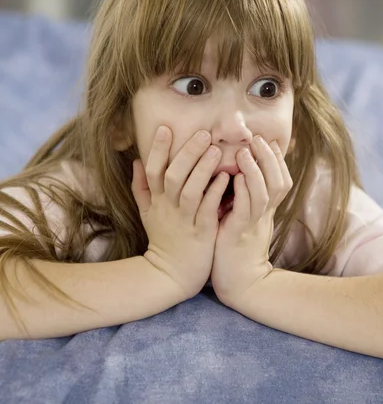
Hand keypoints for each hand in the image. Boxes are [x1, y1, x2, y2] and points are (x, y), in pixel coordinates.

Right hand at [132, 126, 229, 299]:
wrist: (171, 275)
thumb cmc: (163, 239)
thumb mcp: (146, 213)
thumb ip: (141, 187)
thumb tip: (136, 160)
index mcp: (156, 201)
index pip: (153, 171)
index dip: (158, 150)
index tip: (165, 127)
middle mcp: (168, 208)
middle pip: (173, 176)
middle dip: (187, 153)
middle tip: (203, 133)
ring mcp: (184, 221)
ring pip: (190, 192)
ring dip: (202, 170)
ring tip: (215, 150)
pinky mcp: (201, 233)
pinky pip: (207, 211)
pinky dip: (215, 193)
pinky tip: (226, 178)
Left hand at [211, 136, 291, 306]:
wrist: (238, 283)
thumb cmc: (235, 249)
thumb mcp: (243, 220)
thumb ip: (244, 199)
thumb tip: (236, 176)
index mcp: (265, 210)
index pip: (280, 179)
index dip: (277, 159)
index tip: (268, 139)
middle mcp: (264, 215)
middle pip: (279, 181)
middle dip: (270, 158)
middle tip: (259, 137)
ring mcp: (254, 224)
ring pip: (265, 192)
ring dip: (256, 170)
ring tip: (246, 150)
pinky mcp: (240, 234)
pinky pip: (246, 209)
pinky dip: (242, 192)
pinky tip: (234, 178)